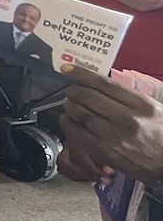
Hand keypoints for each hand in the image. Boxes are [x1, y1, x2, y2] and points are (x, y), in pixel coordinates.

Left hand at [60, 65, 162, 184]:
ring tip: (70, 104)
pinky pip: (76, 133)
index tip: (67, 68)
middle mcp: (125, 119)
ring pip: (78, 113)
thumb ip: (125, 96)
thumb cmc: (160, 132)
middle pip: (87, 97)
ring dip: (69, 105)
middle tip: (71, 90)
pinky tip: (68, 119)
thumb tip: (95, 84)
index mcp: (139, 104)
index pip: (103, 84)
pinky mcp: (103, 152)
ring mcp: (112, 136)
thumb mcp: (151, 107)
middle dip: (73, 90)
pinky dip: (67, 123)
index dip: (81, 74)